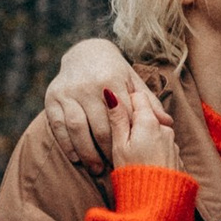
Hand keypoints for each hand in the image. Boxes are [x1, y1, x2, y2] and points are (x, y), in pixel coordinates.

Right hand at [47, 38, 135, 174]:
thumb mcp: (133, 82)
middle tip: (113, 168)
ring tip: (96, 168)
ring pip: (78, 128)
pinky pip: (58, 126)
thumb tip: (168, 123)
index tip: (134, 158)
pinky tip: (76, 158)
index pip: (123, 117)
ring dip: (87, 152)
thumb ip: (148, 103)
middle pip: (100, 126)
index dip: (129, 139)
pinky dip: (67, 144)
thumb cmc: (115, 72)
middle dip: (108, 151)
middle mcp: (88, 85)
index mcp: (112, 79)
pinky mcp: (52, 98)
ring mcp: (68, 91)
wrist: (85, 52)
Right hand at [113, 79, 177, 170]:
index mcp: (149, 121)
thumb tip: (111, 93)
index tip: (114, 113)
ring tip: (130, 153)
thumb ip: (117, 119)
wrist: (157, 203)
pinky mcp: (175, 157)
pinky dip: (152, 148)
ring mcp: (172, 143)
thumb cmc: (133, 174)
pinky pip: (161, 145)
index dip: (124, 102)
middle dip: (133, 120)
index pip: (137, 96)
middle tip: (119, 136)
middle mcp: (164, 128)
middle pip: (147, 113)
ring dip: (143, 135)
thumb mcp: (119, 146)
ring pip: (154, 130)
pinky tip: (143, 161)